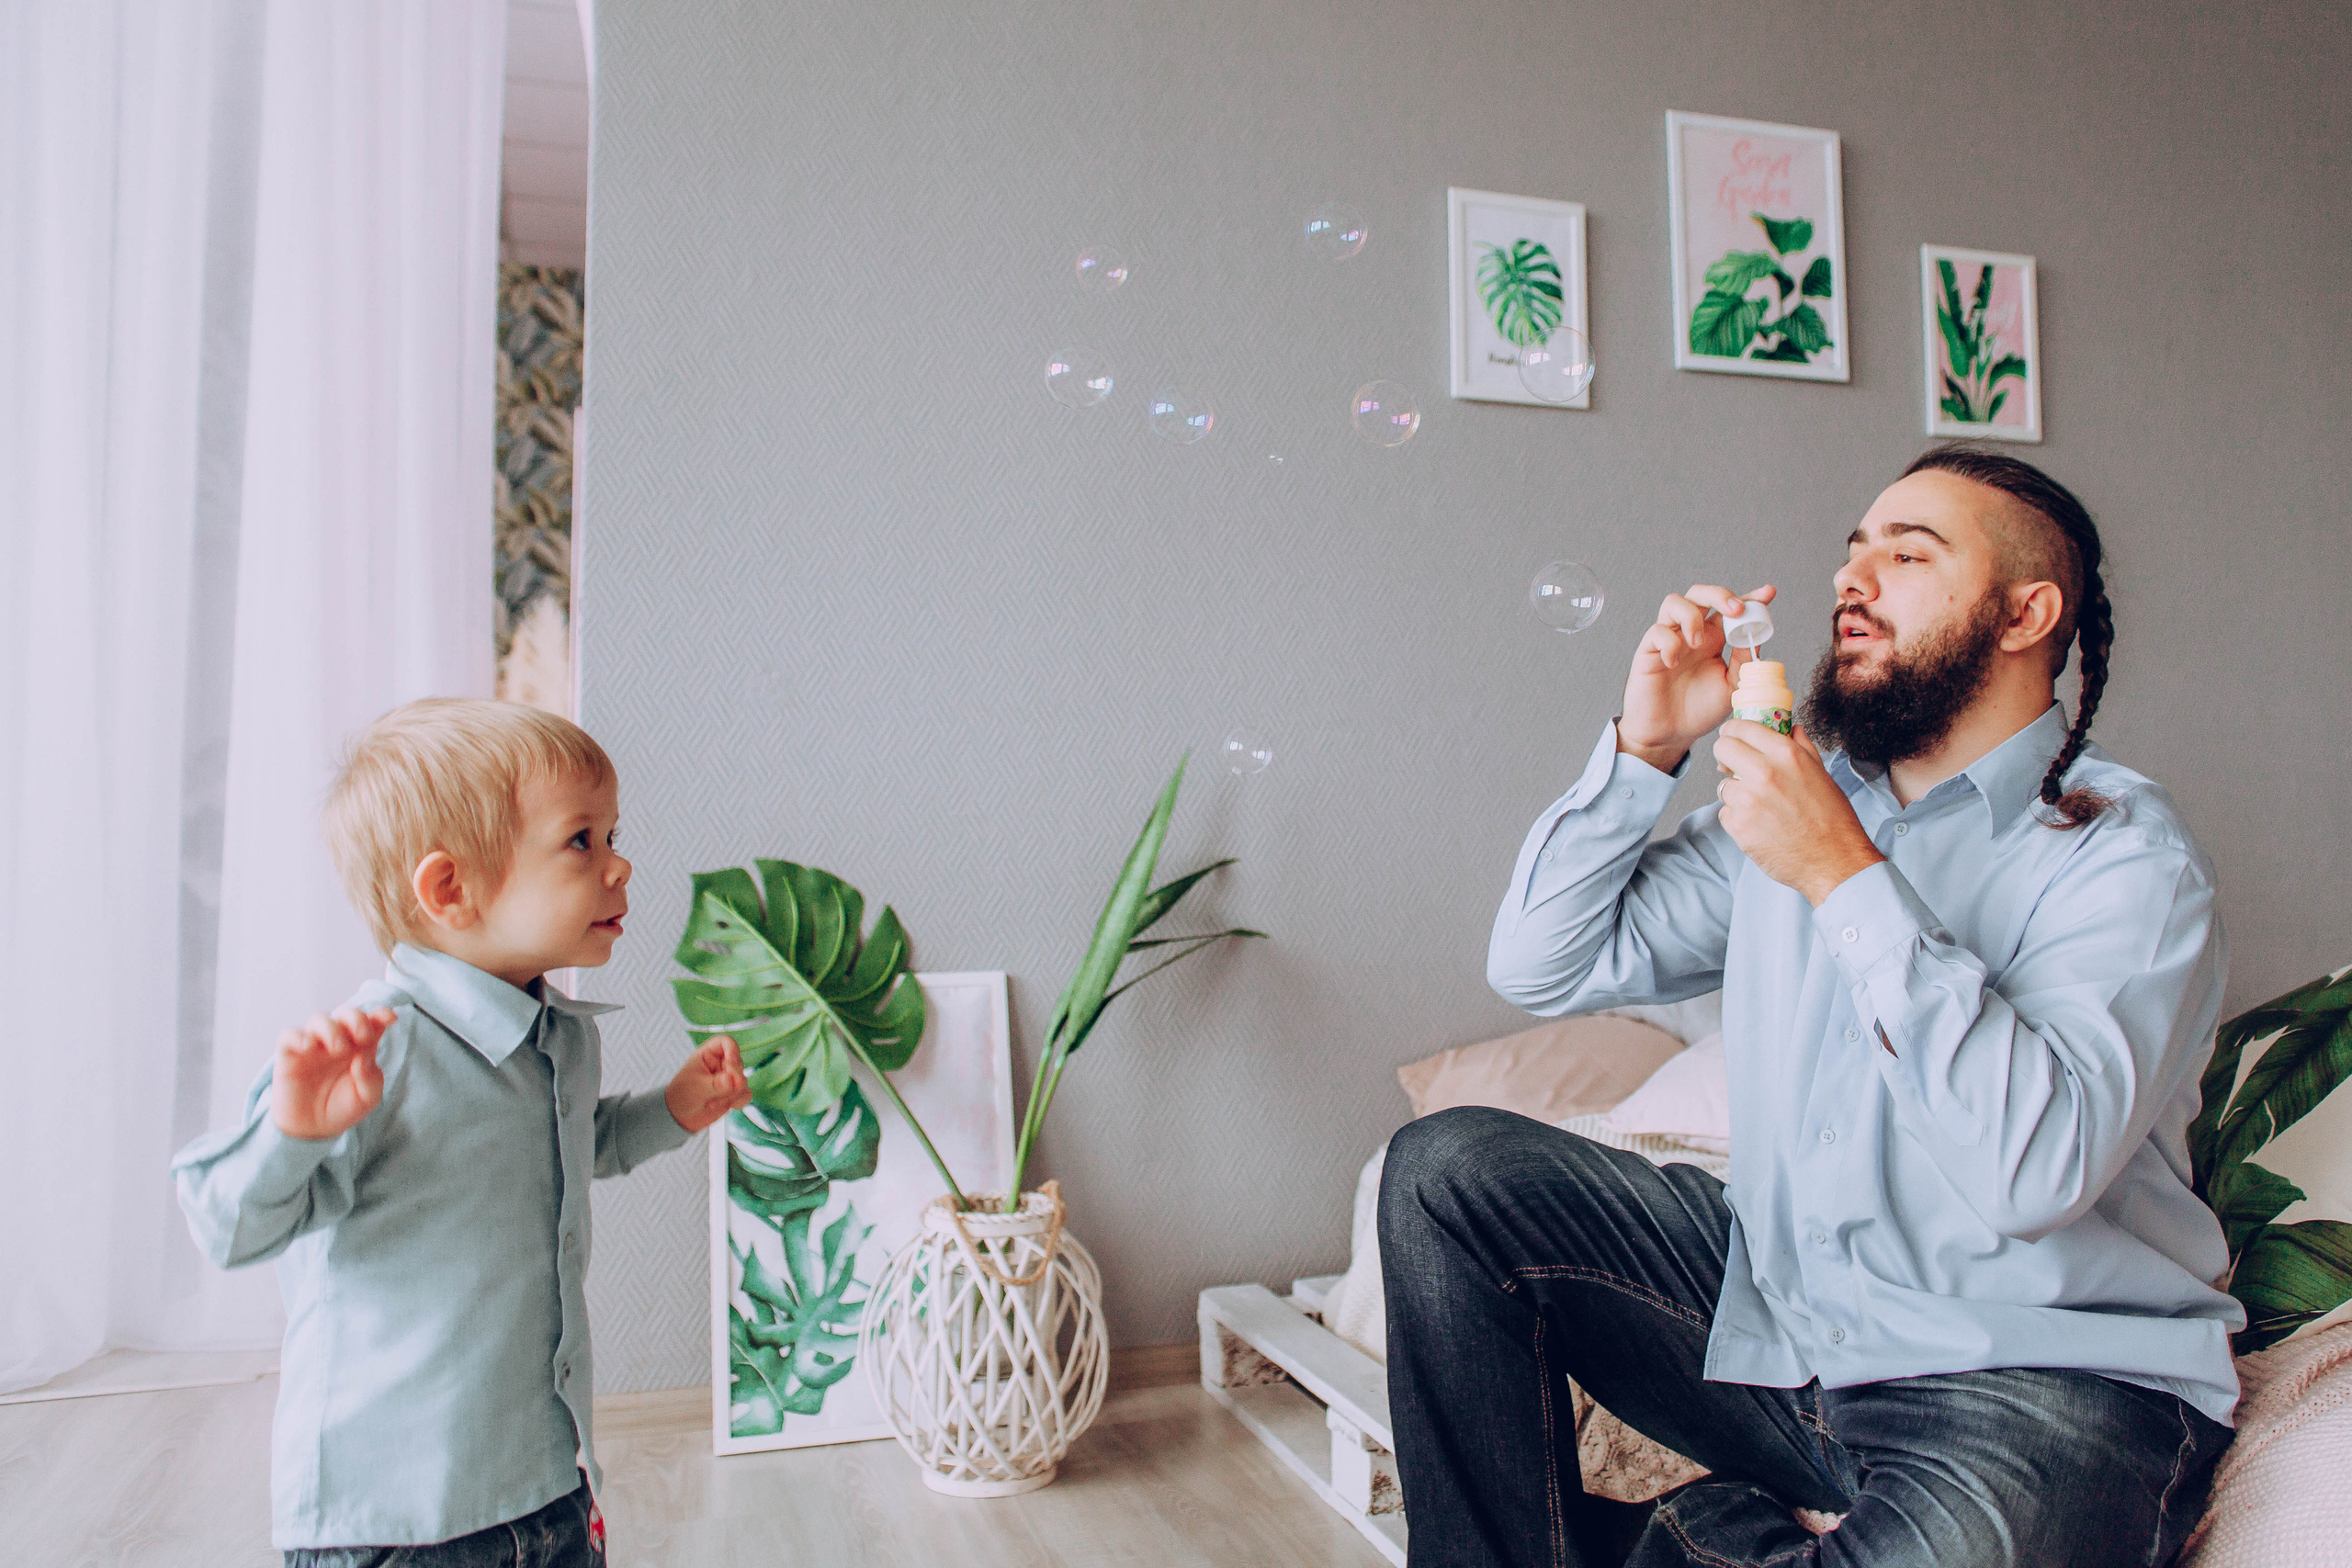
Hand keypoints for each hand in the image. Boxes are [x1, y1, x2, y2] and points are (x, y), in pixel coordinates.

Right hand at [271, 1007, 394, 1140]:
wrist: (314, 1130)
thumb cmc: (343, 1108)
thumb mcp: (367, 1097)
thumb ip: (370, 1077)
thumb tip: (363, 1055)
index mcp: (360, 1046)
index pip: (372, 1021)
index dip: (381, 1013)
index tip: (390, 1018)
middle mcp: (338, 1041)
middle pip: (346, 1013)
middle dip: (357, 1019)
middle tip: (362, 1038)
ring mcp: (313, 1046)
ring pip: (319, 1019)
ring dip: (332, 1029)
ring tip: (338, 1049)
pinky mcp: (289, 1055)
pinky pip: (289, 1035)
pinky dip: (298, 1036)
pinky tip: (308, 1047)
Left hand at [666, 1036, 751, 1132]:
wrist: (680, 1117)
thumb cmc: (682, 1095)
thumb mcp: (696, 1087)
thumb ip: (716, 1084)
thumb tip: (733, 1081)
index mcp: (708, 1055)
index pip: (725, 1042)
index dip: (732, 1049)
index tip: (731, 1062)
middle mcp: (720, 1064)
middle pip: (738, 1064)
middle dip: (732, 1080)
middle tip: (722, 1089)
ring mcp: (729, 1079)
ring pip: (742, 1082)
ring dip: (731, 1095)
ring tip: (713, 1103)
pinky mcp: (734, 1093)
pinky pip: (746, 1094)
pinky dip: (739, 1101)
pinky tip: (729, 1106)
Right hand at [1618, 584, 1776, 771]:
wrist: (1670, 736)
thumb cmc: (1698, 712)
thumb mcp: (1731, 687)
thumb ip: (1742, 661)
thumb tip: (1755, 637)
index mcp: (1714, 640)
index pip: (1730, 610)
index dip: (1750, 598)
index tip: (1768, 593)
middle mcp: (1691, 634)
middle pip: (1700, 594)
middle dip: (1719, 595)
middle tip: (1736, 610)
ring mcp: (1669, 640)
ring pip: (1674, 602)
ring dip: (1691, 616)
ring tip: (1698, 643)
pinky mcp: (1649, 651)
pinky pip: (1657, 631)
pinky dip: (1668, 642)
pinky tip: (1673, 663)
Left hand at [1712, 722, 1882, 903]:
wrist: (1834, 861)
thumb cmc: (1833, 819)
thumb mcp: (1822, 775)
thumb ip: (1802, 748)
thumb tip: (1793, 728)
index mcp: (1786, 754)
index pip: (1741, 727)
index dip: (1733, 730)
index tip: (1732, 736)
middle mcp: (1764, 772)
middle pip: (1722, 748)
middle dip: (1726, 756)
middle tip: (1735, 766)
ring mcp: (1748, 800)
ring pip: (1724, 785)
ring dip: (1736, 793)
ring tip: (1762, 806)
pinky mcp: (1739, 826)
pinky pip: (1726, 813)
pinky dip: (1738, 819)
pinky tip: (1761, 826)